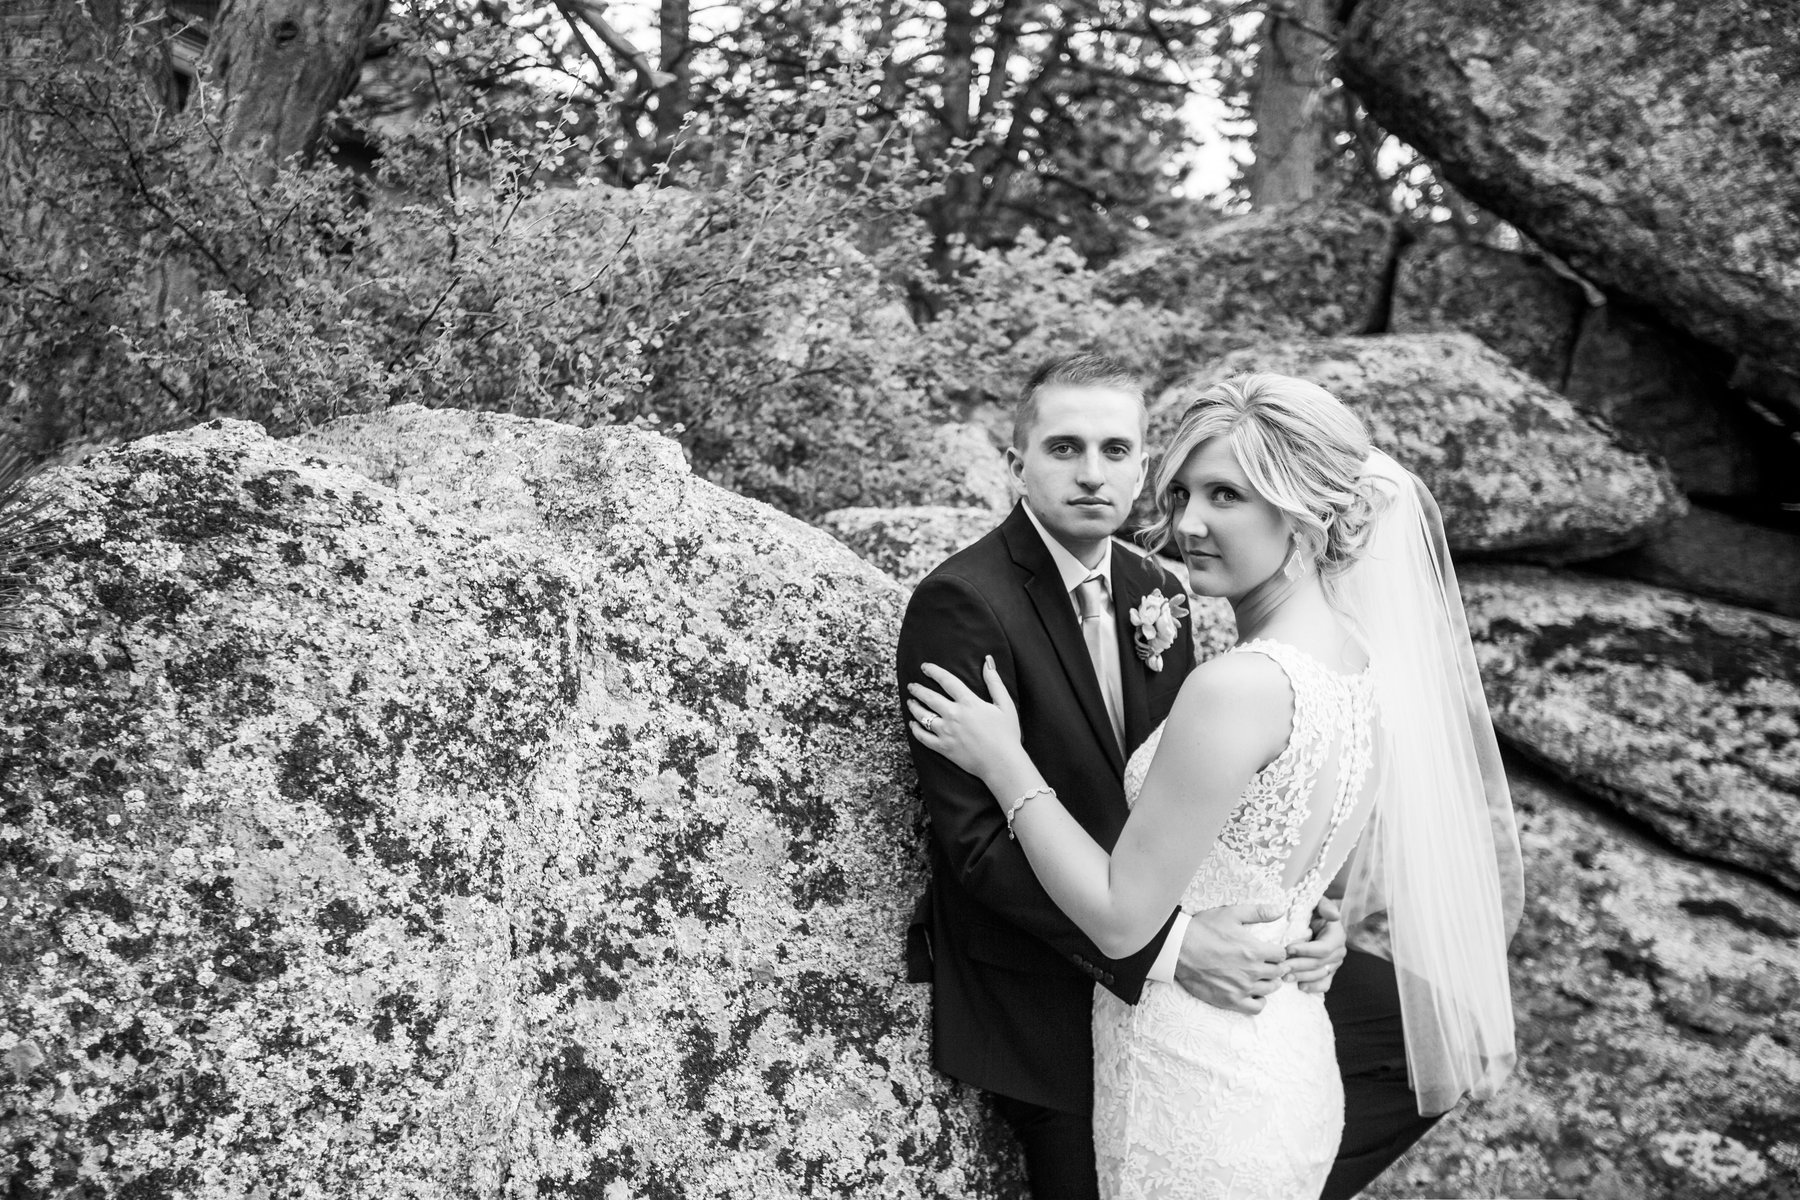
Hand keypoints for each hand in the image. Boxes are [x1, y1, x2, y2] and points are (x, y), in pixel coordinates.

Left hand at [906, 657, 1022, 782]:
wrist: (1002, 763)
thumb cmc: (1007, 734)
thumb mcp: (1005, 704)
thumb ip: (994, 681)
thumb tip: (987, 660)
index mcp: (968, 703)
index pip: (947, 680)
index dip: (934, 671)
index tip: (925, 667)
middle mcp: (954, 715)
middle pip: (929, 697)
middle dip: (918, 689)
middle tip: (912, 685)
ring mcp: (946, 732)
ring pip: (922, 715)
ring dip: (914, 707)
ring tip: (910, 702)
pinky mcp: (943, 748)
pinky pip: (923, 737)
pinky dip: (915, 730)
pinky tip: (912, 725)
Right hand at [1171, 903, 1289, 1013]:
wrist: (1178, 948)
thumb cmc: (1203, 929)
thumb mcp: (1231, 914)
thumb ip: (1258, 912)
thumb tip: (1280, 910)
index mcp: (1255, 950)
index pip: (1281, 955)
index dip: (1278, 951)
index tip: (1272, 951)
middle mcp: (1252, 971)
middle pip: (1278, 972)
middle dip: (1276, 966)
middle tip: (1270, 963)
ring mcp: (1242, 988)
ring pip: (1270, 989)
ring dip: (1270, 982)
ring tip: (1264, 977)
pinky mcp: (1231, 1000)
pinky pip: (1256, 1007)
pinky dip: (1260, 1001)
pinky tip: (1255, 993)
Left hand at [1284, 897, 1346, 994]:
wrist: (1314, 919)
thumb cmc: (1313, 910)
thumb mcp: (1318, 903)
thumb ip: (1325, 906)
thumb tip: (1334, 916)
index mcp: (1337, 935)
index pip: (1323, 948)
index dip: (1306, 950)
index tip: (1287, 948)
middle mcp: (1338, 952)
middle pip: (1319, 964)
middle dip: (1299, 966)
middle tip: (1280, 967)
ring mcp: (1335, 964)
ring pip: (1319, 975)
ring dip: (1302, 977)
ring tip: (1284, 977)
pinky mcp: (1329, 972)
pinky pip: (1324, 984)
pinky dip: (1313, 987)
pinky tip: (1300, 987)